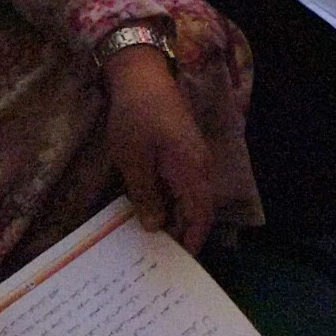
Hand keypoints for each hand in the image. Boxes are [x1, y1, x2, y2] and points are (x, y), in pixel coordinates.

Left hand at [103, 43, 216, 253]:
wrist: (142, 77)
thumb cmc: (136, 117)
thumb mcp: (133, 161)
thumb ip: (145, 195)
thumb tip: (155, 226)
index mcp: (191, 168)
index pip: (202, 211)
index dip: (194, 237)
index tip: (183, 258)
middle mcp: (199, 164)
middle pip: (199, 205)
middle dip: (184, 230)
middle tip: (161, 252)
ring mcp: (193, 155)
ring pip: (192, 194)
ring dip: (178, 215)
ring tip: (155, 234)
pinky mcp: (183, 148)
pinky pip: (185, 182)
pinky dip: (174, 199)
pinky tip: (153, 206)